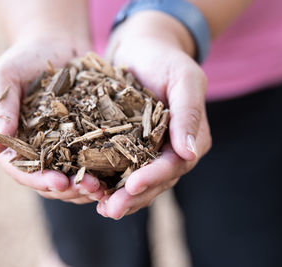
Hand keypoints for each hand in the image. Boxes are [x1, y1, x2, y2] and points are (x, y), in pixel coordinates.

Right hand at [0, 36, 104, 202]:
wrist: (56, 45)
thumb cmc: (24, 59)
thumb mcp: (5, 78)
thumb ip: (1, 111)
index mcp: (17, 143)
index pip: (24, 171)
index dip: (40, 180)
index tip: (59, 182)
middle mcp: (42, 152)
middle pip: (52, 182)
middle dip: (71, 189)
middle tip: (92, 188)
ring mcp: (67, 148)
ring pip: (76, 178)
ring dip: (91, 187)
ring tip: (107, 186)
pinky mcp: (89, 140)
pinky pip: (97, 161)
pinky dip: (106, 171)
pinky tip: (120, 172)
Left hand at [96, 12, 211, 218]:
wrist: (142, 49)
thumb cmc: (165, 59)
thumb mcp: (184, 79)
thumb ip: (189, 113)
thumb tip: (191, 153)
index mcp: (190, 138)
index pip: (175, 164)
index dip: (155, 177)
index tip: (132, 185)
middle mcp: (172, 150)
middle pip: (156, 181)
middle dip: (134, 196)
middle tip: (110, 209)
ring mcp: (150, 151)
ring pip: (137, 180)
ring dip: (119, 196)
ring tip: (98, 206)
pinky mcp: (129, 146)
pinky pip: (120, 168)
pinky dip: (107, 181)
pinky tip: (91, 189)